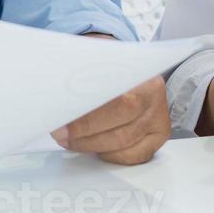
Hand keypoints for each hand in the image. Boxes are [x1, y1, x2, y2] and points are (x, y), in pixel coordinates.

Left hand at [53, 75, 170, 164]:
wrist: (135, 68)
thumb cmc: (112, 65)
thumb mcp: (98, 57)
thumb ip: (81, 70)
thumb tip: (55, 92)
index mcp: (143, 73)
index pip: (118, 103)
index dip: (88, 120)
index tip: (62, 125)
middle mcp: (155, 97)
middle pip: (121, 128)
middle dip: (85, 135)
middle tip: (61, 135)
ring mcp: (158, 119)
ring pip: (123, 144)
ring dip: (92, 145)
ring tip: (70, 140)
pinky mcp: (158, 136)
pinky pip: (132, 155)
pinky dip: (110, 154)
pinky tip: (94, 147)